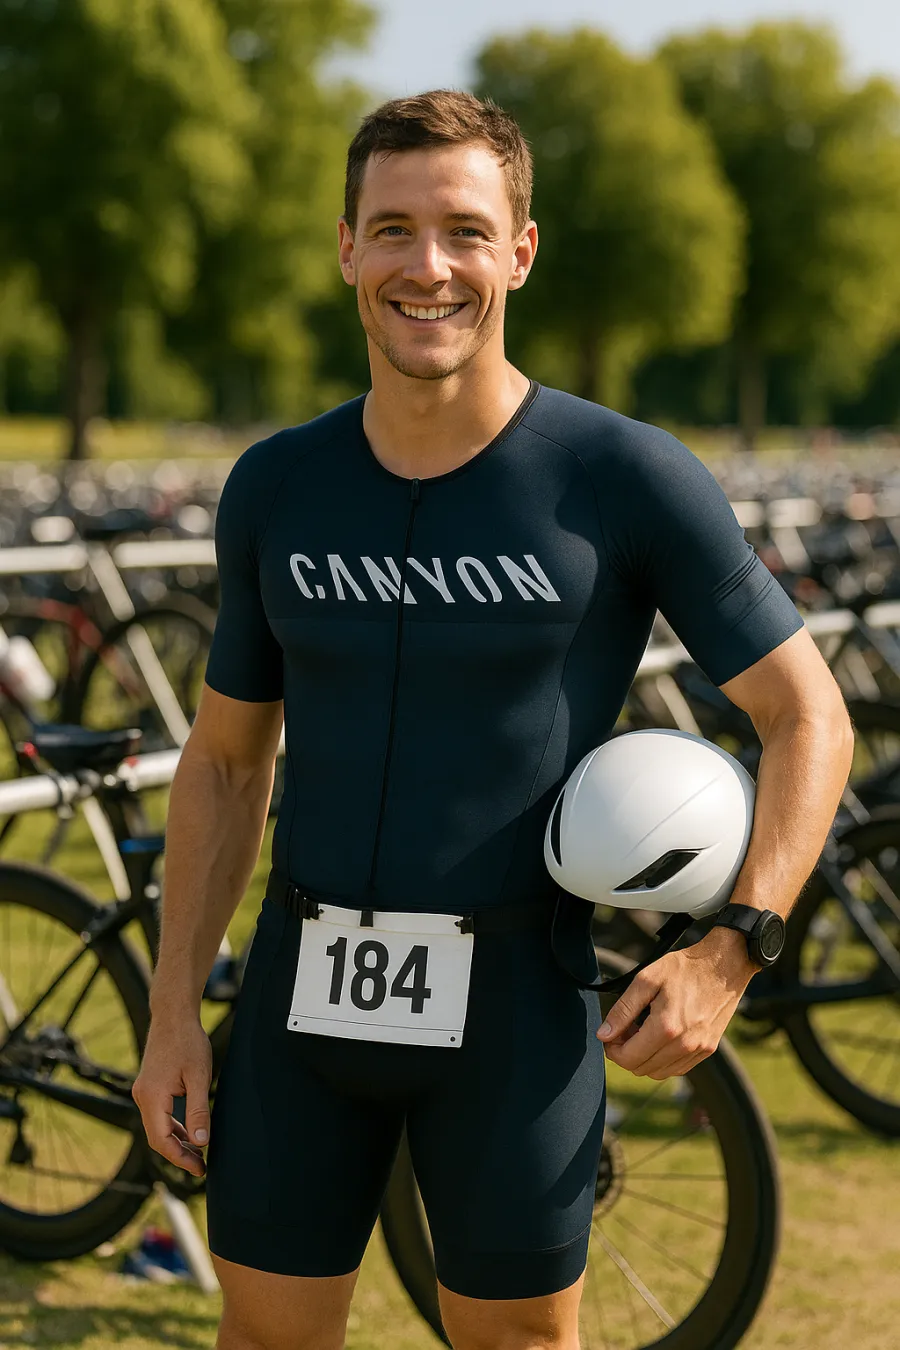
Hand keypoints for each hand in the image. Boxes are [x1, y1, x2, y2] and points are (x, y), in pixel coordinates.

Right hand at [132, 1014, 211, 1175]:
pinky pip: (159, 1116)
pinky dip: (173, 1127)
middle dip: (178, 1155)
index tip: (199, 1169)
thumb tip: (200, 1142)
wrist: (173, 1015)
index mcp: (152, 1097)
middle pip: (157, 1138)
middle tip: (201, 1167)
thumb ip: (198, 1110)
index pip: (162, 1140)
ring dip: (176, 1142)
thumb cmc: (188, 1042)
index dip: (180, 1158)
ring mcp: (144, 1092)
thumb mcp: (199, 1077)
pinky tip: (189, 1134)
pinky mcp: (149, 1088)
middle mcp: (142, 1097)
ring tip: (198, 1155)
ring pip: (157, 1128)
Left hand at [597, 927, 757, 1079]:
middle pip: (641, 1069)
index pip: (628, 1059)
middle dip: (626, 1053)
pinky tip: (660, 1037)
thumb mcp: (647, 979)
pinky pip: (677, 1068)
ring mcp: (699, 1050)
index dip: (612, 1049)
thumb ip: (623, 1009)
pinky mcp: (708, 1049)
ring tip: (642, 1031)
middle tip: (625, 1029)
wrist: (725, 965)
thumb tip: (603, 1035)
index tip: (610, 1034)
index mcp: (666, 1027)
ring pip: (659, 1073)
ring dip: (644, 1058)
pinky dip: (662, 1060)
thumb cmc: (685, 968)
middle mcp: (684, 1045)